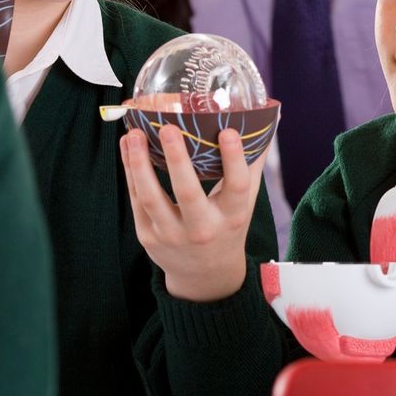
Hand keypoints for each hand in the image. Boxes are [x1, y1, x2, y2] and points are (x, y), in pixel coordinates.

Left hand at [119, 122, 269, 301]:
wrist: (204, 274)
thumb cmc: (226, 227)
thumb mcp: (245, 203)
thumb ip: (252, 163)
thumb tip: (267, 120)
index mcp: (232, 216)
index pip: (237, 187)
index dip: (233, 160)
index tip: (228, 132)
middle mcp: (203, 228)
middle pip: (188, 193)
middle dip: (177, 159)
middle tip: (168, 128)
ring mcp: (172, 234)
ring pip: (152, 197)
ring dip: (139, 164)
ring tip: (134, 134)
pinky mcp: (148, 236)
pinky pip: (137, 200)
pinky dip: (130, 171)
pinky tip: (127, 146)